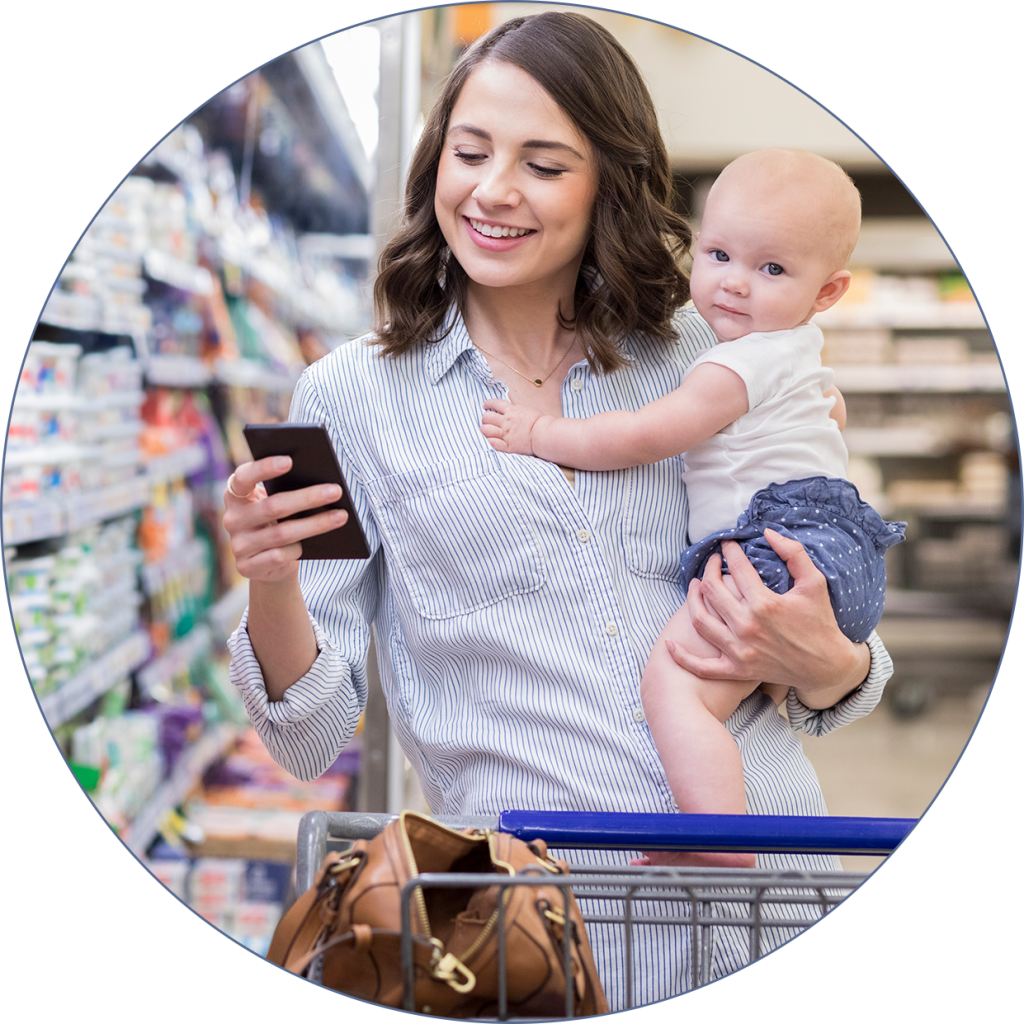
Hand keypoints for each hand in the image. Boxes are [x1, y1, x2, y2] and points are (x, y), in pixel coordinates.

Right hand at [222, 457, 348, 584]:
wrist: (270, 563)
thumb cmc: (279, 522)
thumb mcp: (277, 504)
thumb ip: (285, 491)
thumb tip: (321, 483)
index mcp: (236, 495)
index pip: (244, 477)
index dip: (264, 468)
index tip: (290, 461)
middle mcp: (232, 519)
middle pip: (273, 506)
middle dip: (308, 498)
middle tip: (336, 490)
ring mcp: (237, 544)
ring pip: (281, 533)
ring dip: (315, 524)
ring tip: (340, 516)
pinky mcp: (246, 567)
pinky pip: (279, 556)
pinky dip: (299, 549)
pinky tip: (319, 544)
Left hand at [481, 399, 544, 454]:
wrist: (544, 434)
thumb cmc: (541, 422)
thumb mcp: (528, 411)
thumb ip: (518, 411)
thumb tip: (513, 411)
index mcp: (512, 411)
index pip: (496, 403)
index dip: (488, 403)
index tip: (485, 405)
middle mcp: (506, 421)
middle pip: (488, 417)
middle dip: (485, 418)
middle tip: (487, 421)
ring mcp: (505, 434)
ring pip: (486, 430)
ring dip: (484, 430)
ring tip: (485, 430)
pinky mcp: (508, 446)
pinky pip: (493, 443)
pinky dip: (489, 442)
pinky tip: (489, 440)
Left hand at [666, 529, 868, 706]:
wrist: (826, 665)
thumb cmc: (820, 621)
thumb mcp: (814, 583)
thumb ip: (794, 553)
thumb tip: (768, 532)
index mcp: (764, 604)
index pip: (737, 568)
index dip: (730, 551)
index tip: (727, 544)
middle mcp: (747, 626)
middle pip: (711, 591)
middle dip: (708, 569)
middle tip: (712, 562)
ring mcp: (739, 650)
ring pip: (700, 620)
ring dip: (692, 600)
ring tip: (695, 586)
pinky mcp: (736, 669)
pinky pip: (701, 667)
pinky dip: (682, 657)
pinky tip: (670, 644)